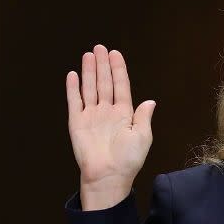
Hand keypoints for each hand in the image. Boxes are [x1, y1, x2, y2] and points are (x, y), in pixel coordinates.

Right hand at [66, 44, 155, 209]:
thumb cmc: (128, 160)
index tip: (116, 54)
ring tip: (88, 55)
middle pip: (104, 83)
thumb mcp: (142, 137)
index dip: (118, 70)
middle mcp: (107, 112)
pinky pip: (74, 102)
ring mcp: (91, 116)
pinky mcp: (77, 123)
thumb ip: (143, 117)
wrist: (108, 176)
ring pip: (90, 88)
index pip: (121, 86)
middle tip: (99, 47)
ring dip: (89, 72)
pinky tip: (73, 75)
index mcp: (124, 114)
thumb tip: (150, 101)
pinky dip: (73, 89)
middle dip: (102, 65)